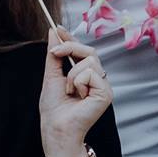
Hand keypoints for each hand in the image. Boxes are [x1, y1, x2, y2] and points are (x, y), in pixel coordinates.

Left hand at [40, 30, 110, 156]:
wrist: (56, 128)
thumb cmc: (54, 109)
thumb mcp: (51, 76)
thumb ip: (55, 55)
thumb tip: (54, 32)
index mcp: (85, 76)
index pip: (82, 51)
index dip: (71, 38)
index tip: (58, 28)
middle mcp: (97, 79)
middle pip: (90, 51)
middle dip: (70, 47)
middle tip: (55, 53)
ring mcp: (103, 86)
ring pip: (90, 61)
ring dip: (72, 74)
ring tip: (69, 91)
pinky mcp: (106, 93)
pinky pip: (92, 73)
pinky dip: (79, 82)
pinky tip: (78, 96)